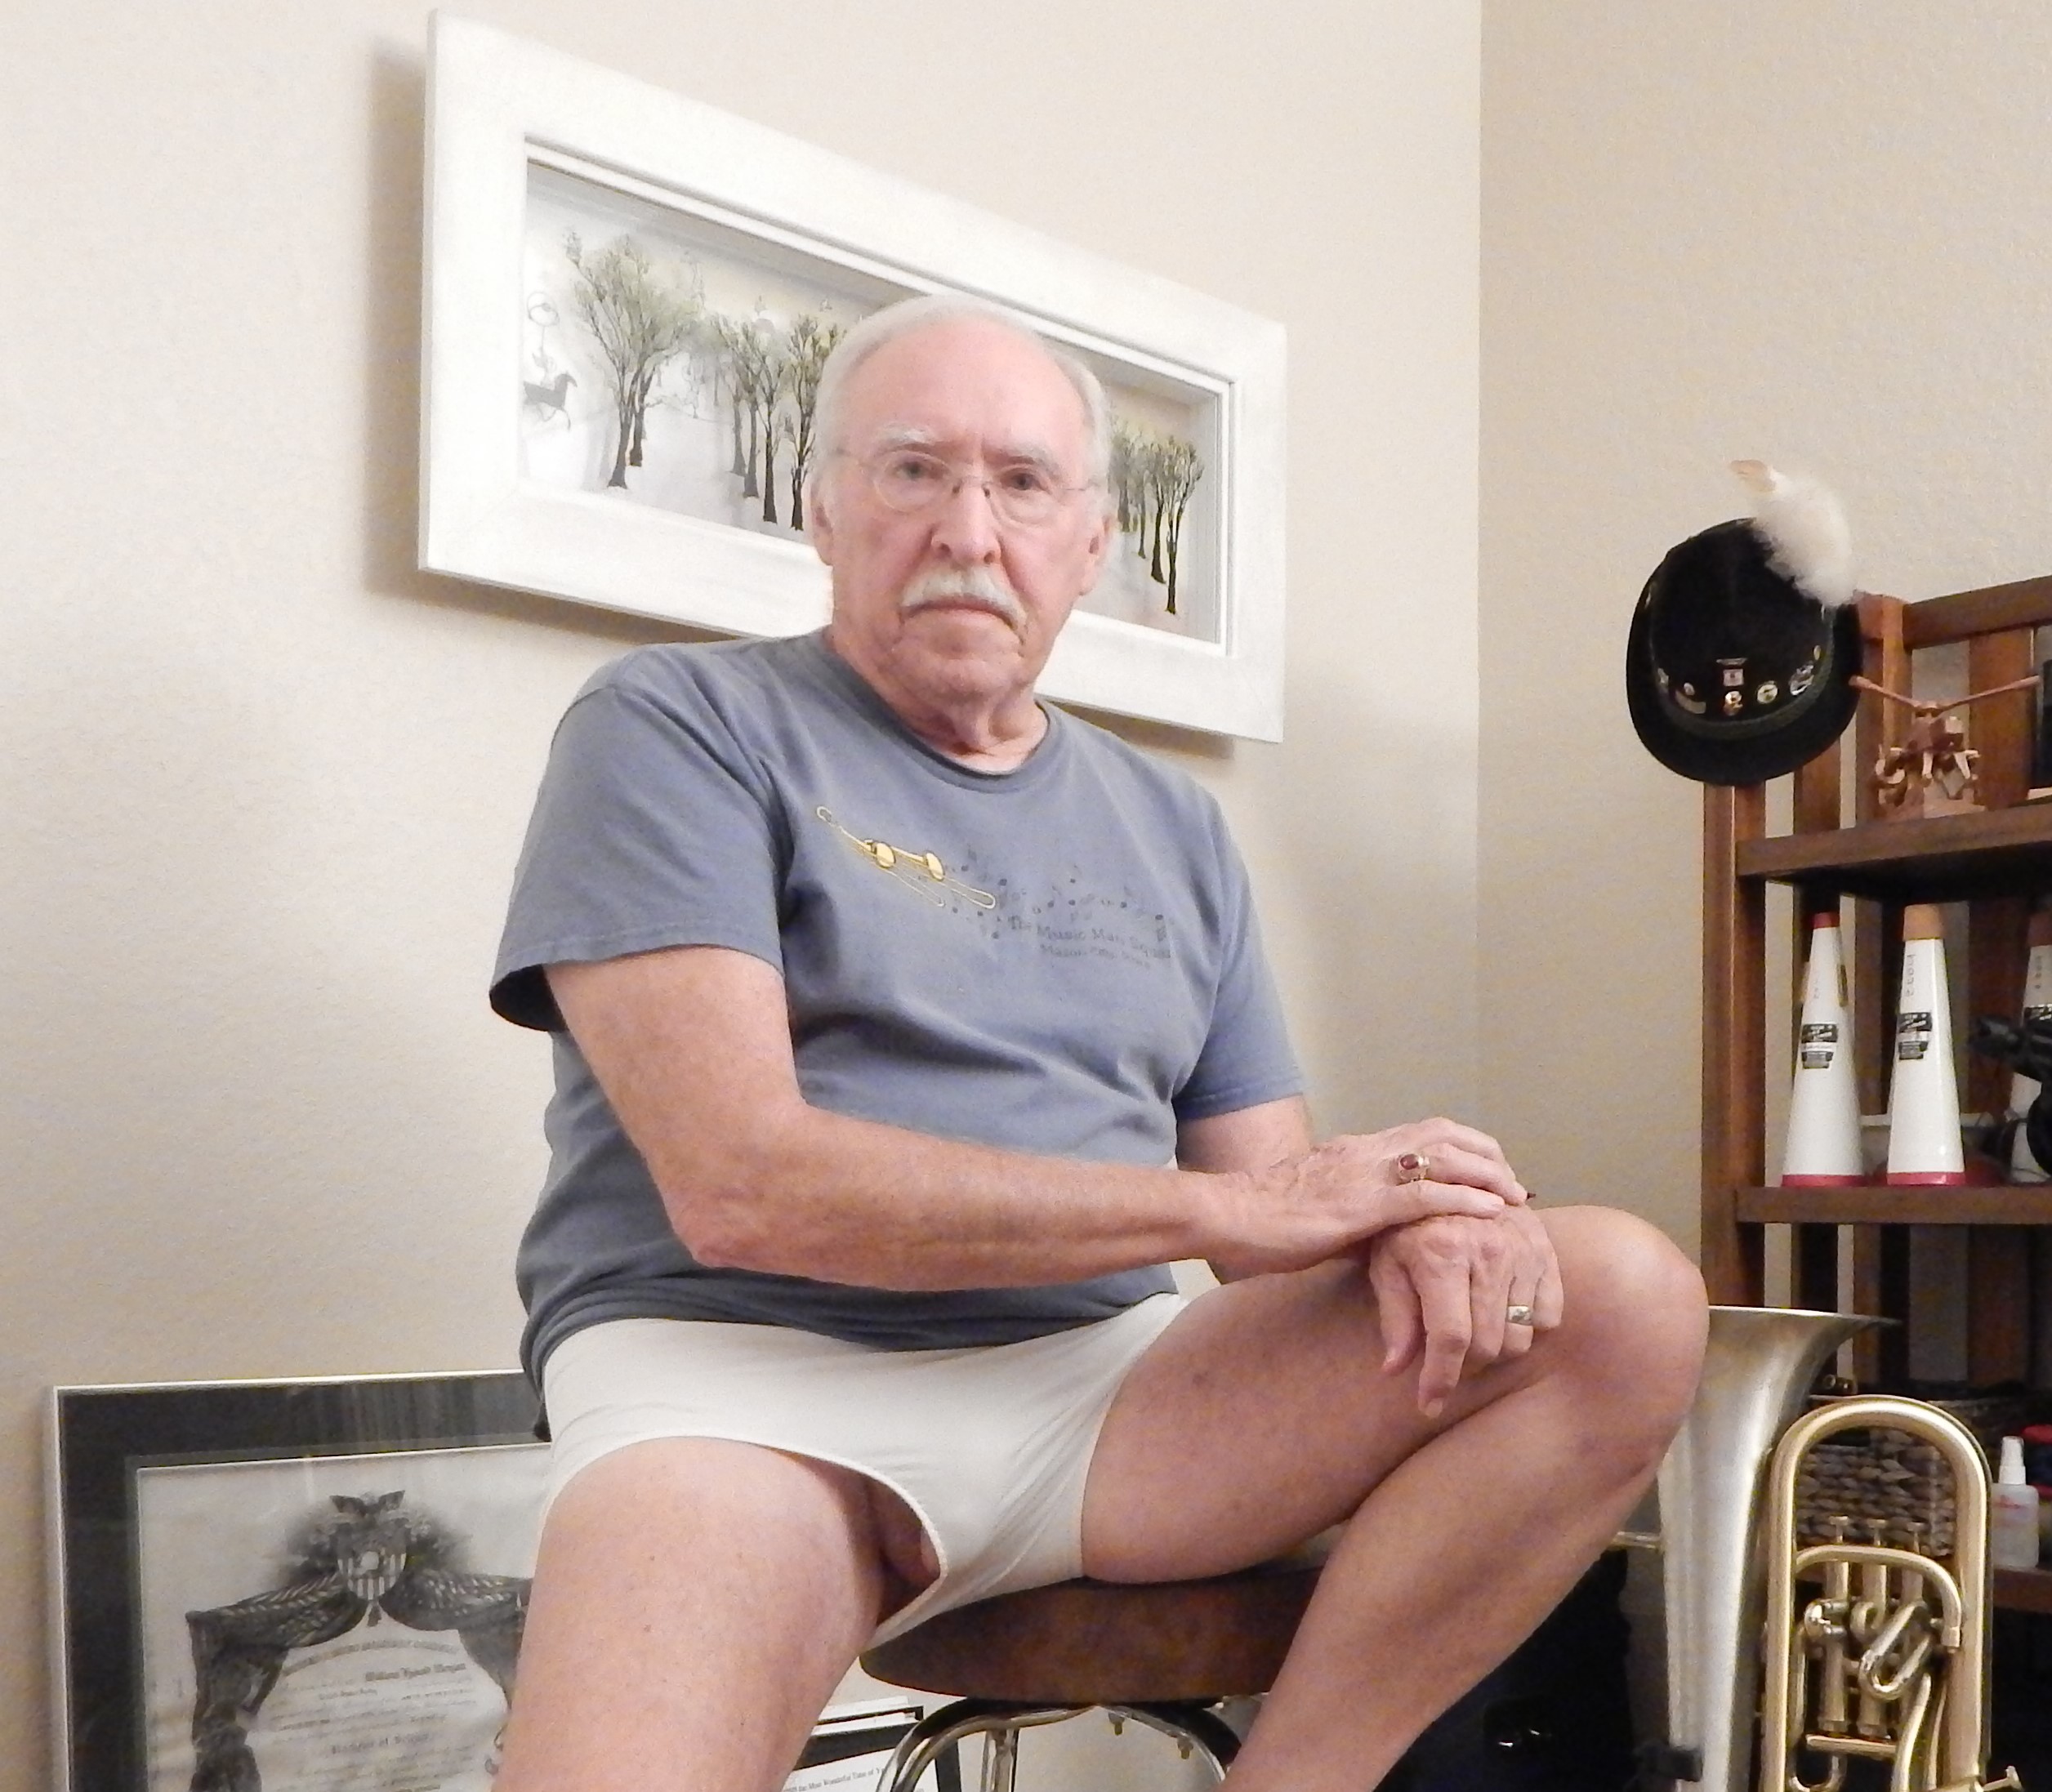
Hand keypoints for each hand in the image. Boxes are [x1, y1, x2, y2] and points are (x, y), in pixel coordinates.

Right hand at [1206, 1118, 1526, 1280]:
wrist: (1229, 1216)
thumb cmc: (1262, 1221)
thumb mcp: (1319, 1209)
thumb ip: (1354, 1214)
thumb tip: (1382, 1238)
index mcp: (1356, 1150)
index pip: (1422, 1133)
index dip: (1464, 1147)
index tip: (1489, 1169)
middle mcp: (1366, 1151)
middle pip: (1443, 1134)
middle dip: (1485, 1153)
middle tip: (1512, 1181)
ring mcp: (1364, 1173)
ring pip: (1441, 1156)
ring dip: (1485, 1172)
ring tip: (1515, 1193)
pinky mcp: (1360, 1203)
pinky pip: (1423, 1195)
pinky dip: (1463, 1199)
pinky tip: (1490, 1211)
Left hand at [1365, 1204, 1562, 1417]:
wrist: (1447, 1176)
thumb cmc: (1406, 1225)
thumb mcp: (1386, 1263)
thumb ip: (1394, 1317)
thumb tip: (1394, 1370)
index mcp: (1442, 1254)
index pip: (1451, 1338)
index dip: (1440, 1380)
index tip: (1429, 1404)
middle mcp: (1488, 1251)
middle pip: (1488, 1344)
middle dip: (1463, 1367)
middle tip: (1445, 1361)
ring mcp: (1523, 1250)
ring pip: (1520, 1337)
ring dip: (1495, 1349)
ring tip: (1470, 1334)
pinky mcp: (1545, 1250)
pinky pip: (1548, 1316)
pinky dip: (1526, 1326)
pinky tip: (1500, 1312)